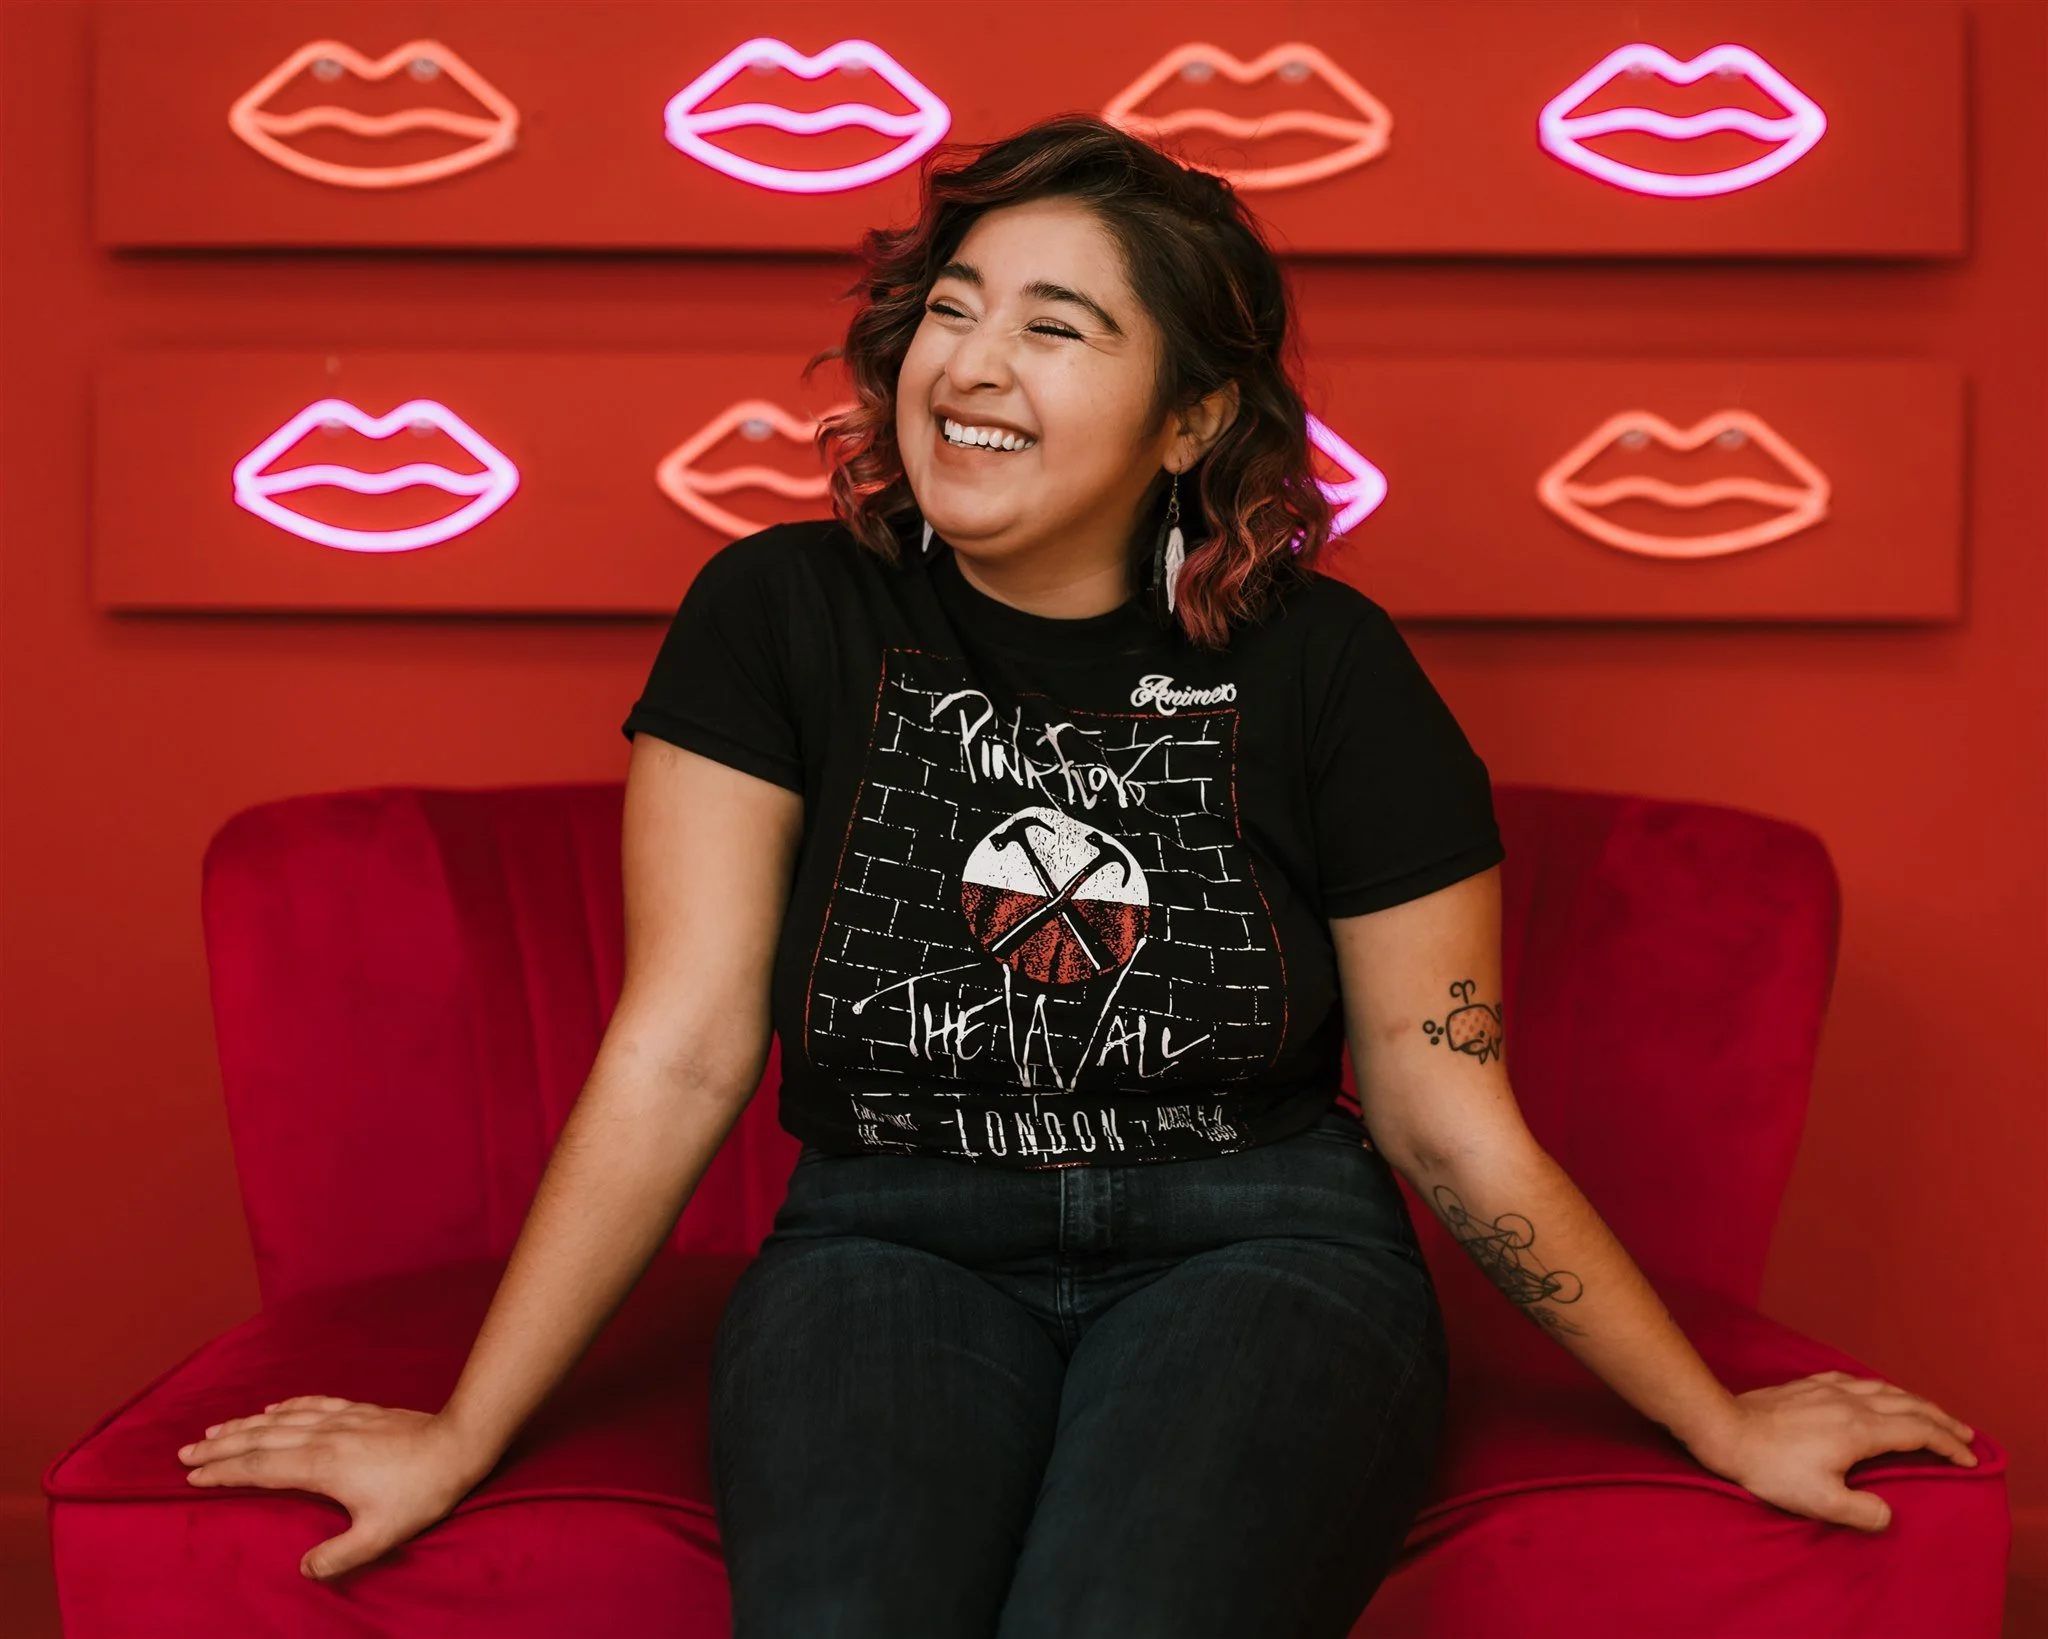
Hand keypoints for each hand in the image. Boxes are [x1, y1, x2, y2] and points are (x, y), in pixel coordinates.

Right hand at [176, 1396, 490, 1579]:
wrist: (459, 1443)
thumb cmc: (422, 1492)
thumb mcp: (381, 1535)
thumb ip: (339, 1555)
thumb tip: (303, 1570)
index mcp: (321, 1466)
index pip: (260, 1468)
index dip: (224, 1472)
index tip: (193, 1477)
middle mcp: (324, 1437)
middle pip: (261, 1439)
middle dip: (221, 1446)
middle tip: (186, 1452)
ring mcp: (342, 1420)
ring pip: (282, 1418)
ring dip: (245, 1424)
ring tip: (216, 1429)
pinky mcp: (360, 1411)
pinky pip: (313, 1404)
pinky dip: (286, 1405)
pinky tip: (274, 1407)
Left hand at [1684, 1370, 1978, 1530]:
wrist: (1725, 1429)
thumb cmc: (1771, 1468)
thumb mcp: (1821, 1501)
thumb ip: (1863, 1511)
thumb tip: (1887, 1513)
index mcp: (1861, 1430)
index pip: (1919, 1433)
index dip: (1948, 1445)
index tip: (1969, 1458)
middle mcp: (1850, 1402)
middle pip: (1909, 1405)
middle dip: (1942, 1420)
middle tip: (1966, 1434)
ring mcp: (1828, 1388)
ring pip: (1884, 1388)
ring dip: (1915, 1400)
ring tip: (1931, 1411)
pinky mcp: (1807, 1384)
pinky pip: (1855, 1379)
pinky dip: (1879, 1386)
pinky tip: (1875, 1390)